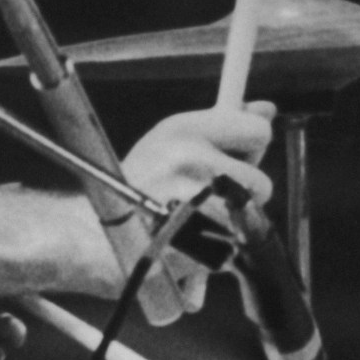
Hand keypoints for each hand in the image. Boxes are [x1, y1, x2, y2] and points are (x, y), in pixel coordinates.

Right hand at [117, 102, 276, 316]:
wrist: (92, 239)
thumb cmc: (137, 186)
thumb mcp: (173, 141)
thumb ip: (224, 125)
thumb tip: (267, 109)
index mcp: (181, 130)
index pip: (258, 130)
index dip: (252, 145)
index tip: (237, 154)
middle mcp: (186, 161)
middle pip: (261, 182)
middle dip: (244, 192)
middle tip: (208, 194)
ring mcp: (190, 205)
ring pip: (247, 219)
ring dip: (229, 224)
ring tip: (193, 219)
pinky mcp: (193, 245)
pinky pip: (232, 248)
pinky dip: (218, 251)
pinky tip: (190, 242)